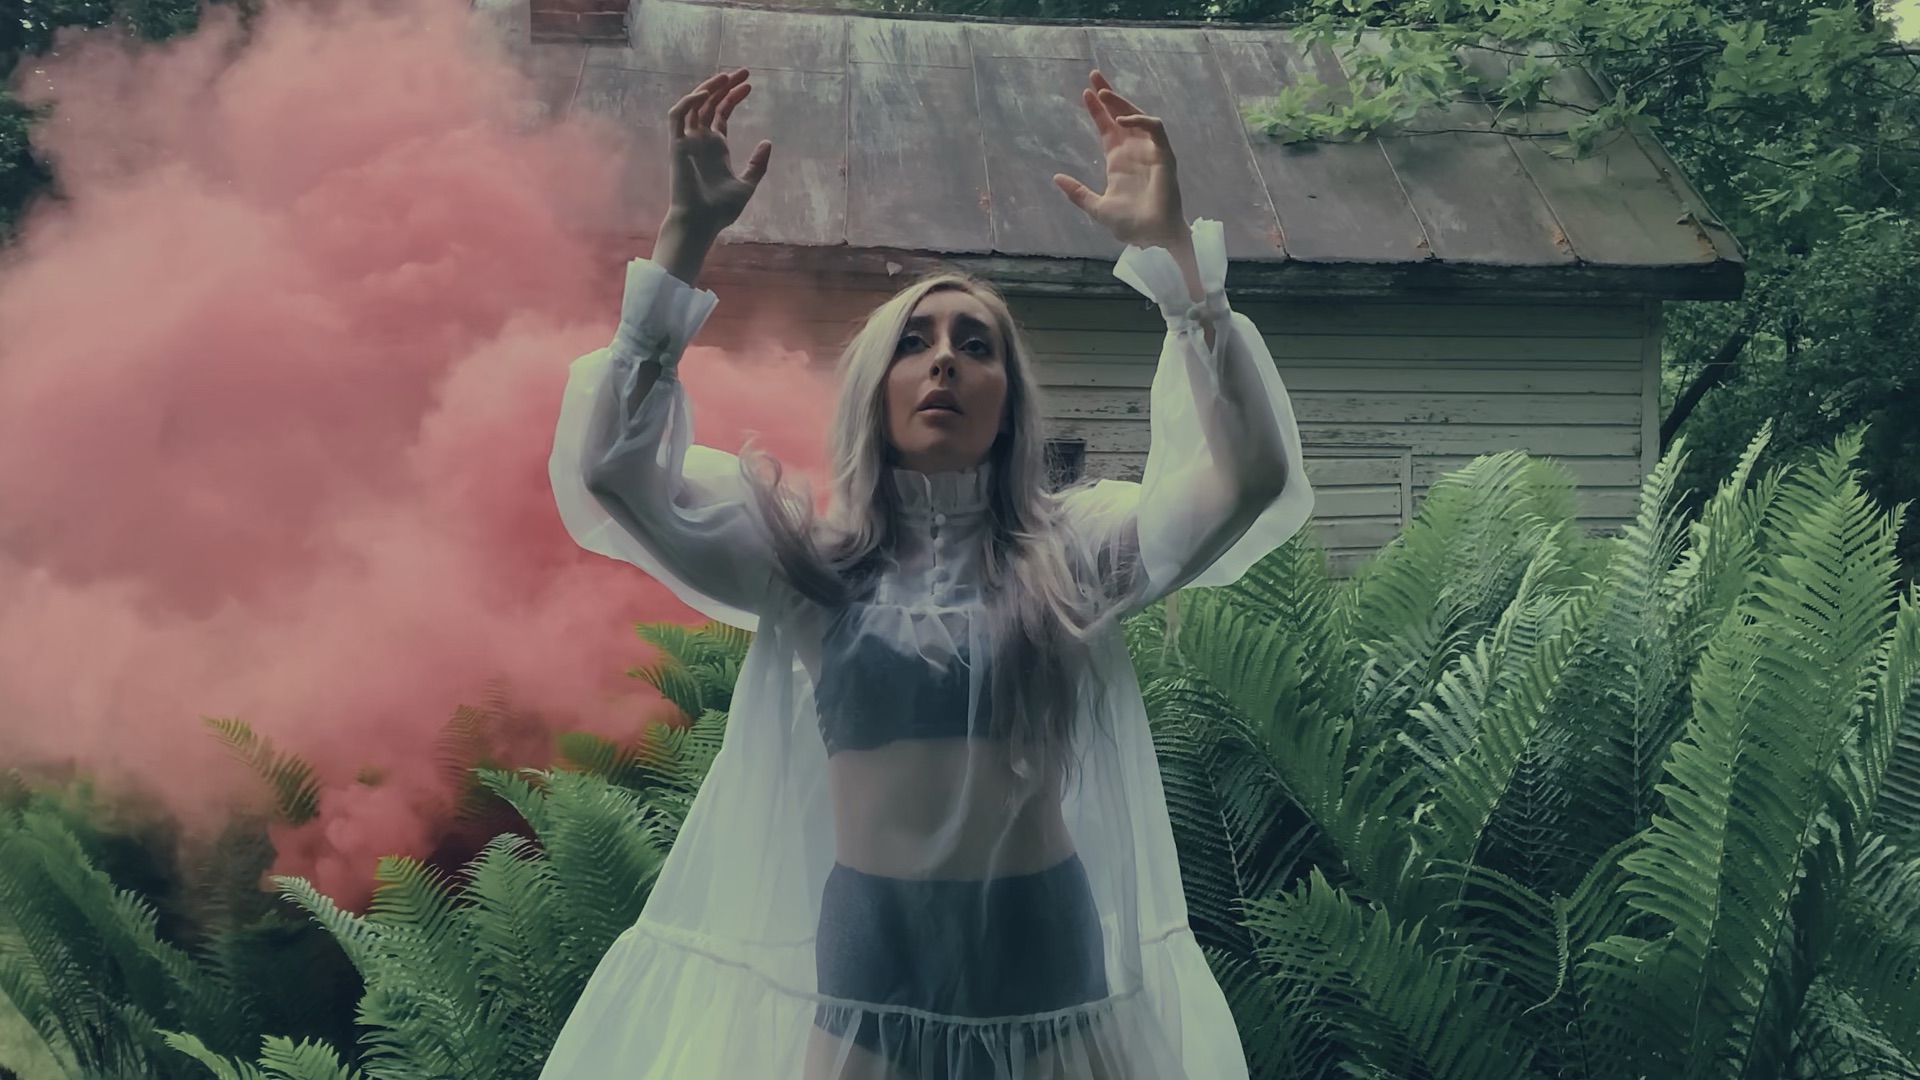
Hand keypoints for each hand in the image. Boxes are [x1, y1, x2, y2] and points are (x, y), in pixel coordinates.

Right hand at [665, 69, 772, 235]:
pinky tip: (706, 94)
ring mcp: (688, 141)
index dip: (734, 96)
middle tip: (743, 71)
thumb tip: (767, 142)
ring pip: (694, 104)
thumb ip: (757, 164)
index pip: (722, 112)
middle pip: (710, 103)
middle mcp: (701, 140)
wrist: (701, 223)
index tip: (750, 84)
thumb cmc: (721, 210)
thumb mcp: (747, 184)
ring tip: (726, 76)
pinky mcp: (677, 145)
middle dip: (724, 85)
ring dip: (708, 87)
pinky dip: (688, 102)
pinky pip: (677, 116)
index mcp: (717, 147)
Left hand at [1052, 70, 1185, 247]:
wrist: (1150, 237)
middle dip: (1109, 95)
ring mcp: (1150, 152)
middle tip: (1094, 75)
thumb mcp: (1096, 207)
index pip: (1107, 128)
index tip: (1085, 93)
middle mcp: (1134, 152)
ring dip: (1121, 102)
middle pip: (1121, 115)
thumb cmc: (1130, 225)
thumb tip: (1056, 177)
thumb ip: (1078, 192)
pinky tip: (1121, 120)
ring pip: (1138, 116)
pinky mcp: (1164, 156)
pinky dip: (1140, 121)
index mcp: (1118, 161)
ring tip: (1102, 91)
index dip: (1097, 110)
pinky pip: (1155, 129)